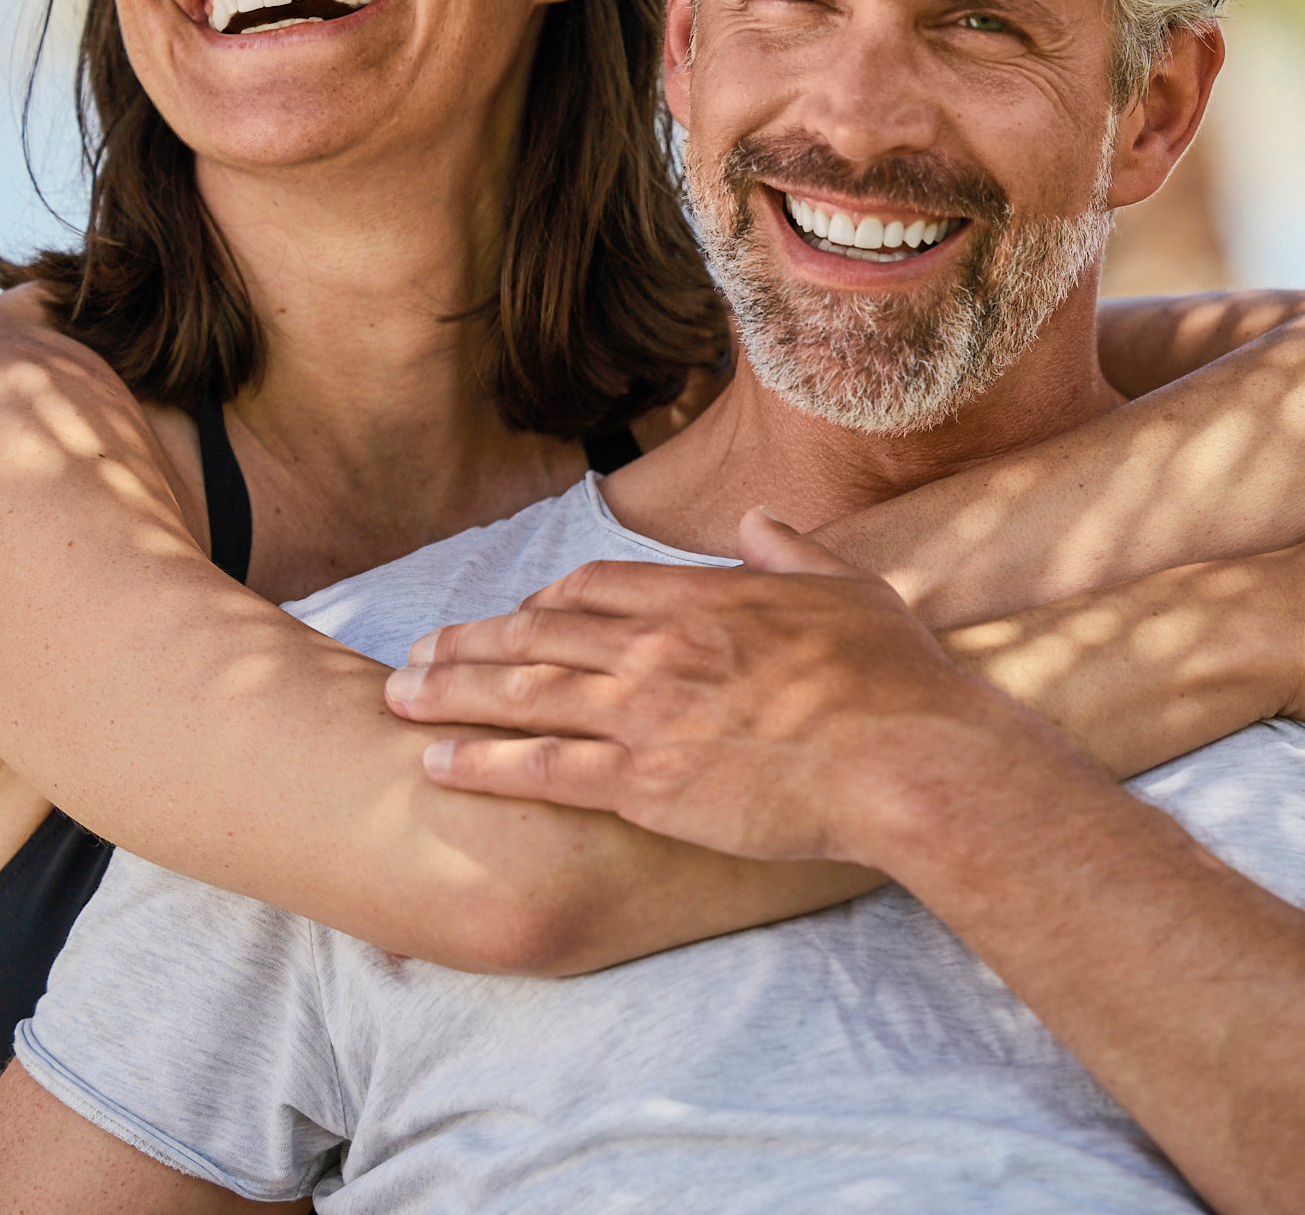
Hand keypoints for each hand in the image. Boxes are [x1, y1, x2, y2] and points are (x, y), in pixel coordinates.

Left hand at [384, 513, 1069, 864]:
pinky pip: (539, 768)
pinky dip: (480, 764)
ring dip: (452, 694)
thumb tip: (756, 520)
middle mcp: (658, 647)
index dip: (546, 602)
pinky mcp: (641, 783)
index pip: (596, 588)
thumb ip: (791, 552)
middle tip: (420, 653)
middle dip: (472, 643)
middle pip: (539, 634)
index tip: (519, 617)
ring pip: (522, 693)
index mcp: (703, 599)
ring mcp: (643, 713)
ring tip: (400, 699)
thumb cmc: (895, 681)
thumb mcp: (850, 590)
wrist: (904, 757)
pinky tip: (435, 765)